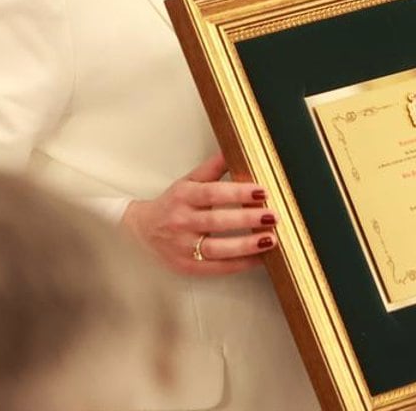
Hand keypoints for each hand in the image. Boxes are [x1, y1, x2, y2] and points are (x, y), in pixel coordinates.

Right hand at [121, 154, 275, 276]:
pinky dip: (239, 264)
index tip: (262, 192)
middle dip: (247, 219)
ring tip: (270, 239)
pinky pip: (216, 268)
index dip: (238, 193)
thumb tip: (237, 147)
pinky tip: (259, 258)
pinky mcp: (187, 266)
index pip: (212, 193)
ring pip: (216, 248)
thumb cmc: (173, 203)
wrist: (142, 229)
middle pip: (216, 221)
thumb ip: (213, 167)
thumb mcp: (189, 181)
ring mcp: (183, 247)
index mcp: (183, 196)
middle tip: (273, 216)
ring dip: (246, 245)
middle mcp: (181, 222)